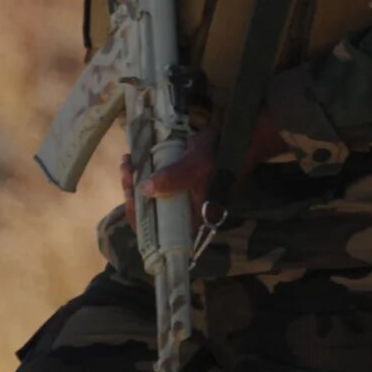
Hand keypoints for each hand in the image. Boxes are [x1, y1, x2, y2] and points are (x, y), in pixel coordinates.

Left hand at [135, 116, 288, 225]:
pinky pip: (159, 188)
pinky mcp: (182, 187)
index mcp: (194, 219)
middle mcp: (186, 214)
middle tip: (127, 168)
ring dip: (136, 183)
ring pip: (152, 200)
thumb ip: (173, 178)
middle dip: (133, 192)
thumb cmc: (223, 154)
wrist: (244, 139)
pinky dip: (146, 176)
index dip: (139, 215)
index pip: (159, 232)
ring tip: (129, 162)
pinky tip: (139, 161)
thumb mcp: (196, 165)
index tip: (129, 191)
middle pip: (151, 214)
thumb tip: (144, 189)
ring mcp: (184, 200)